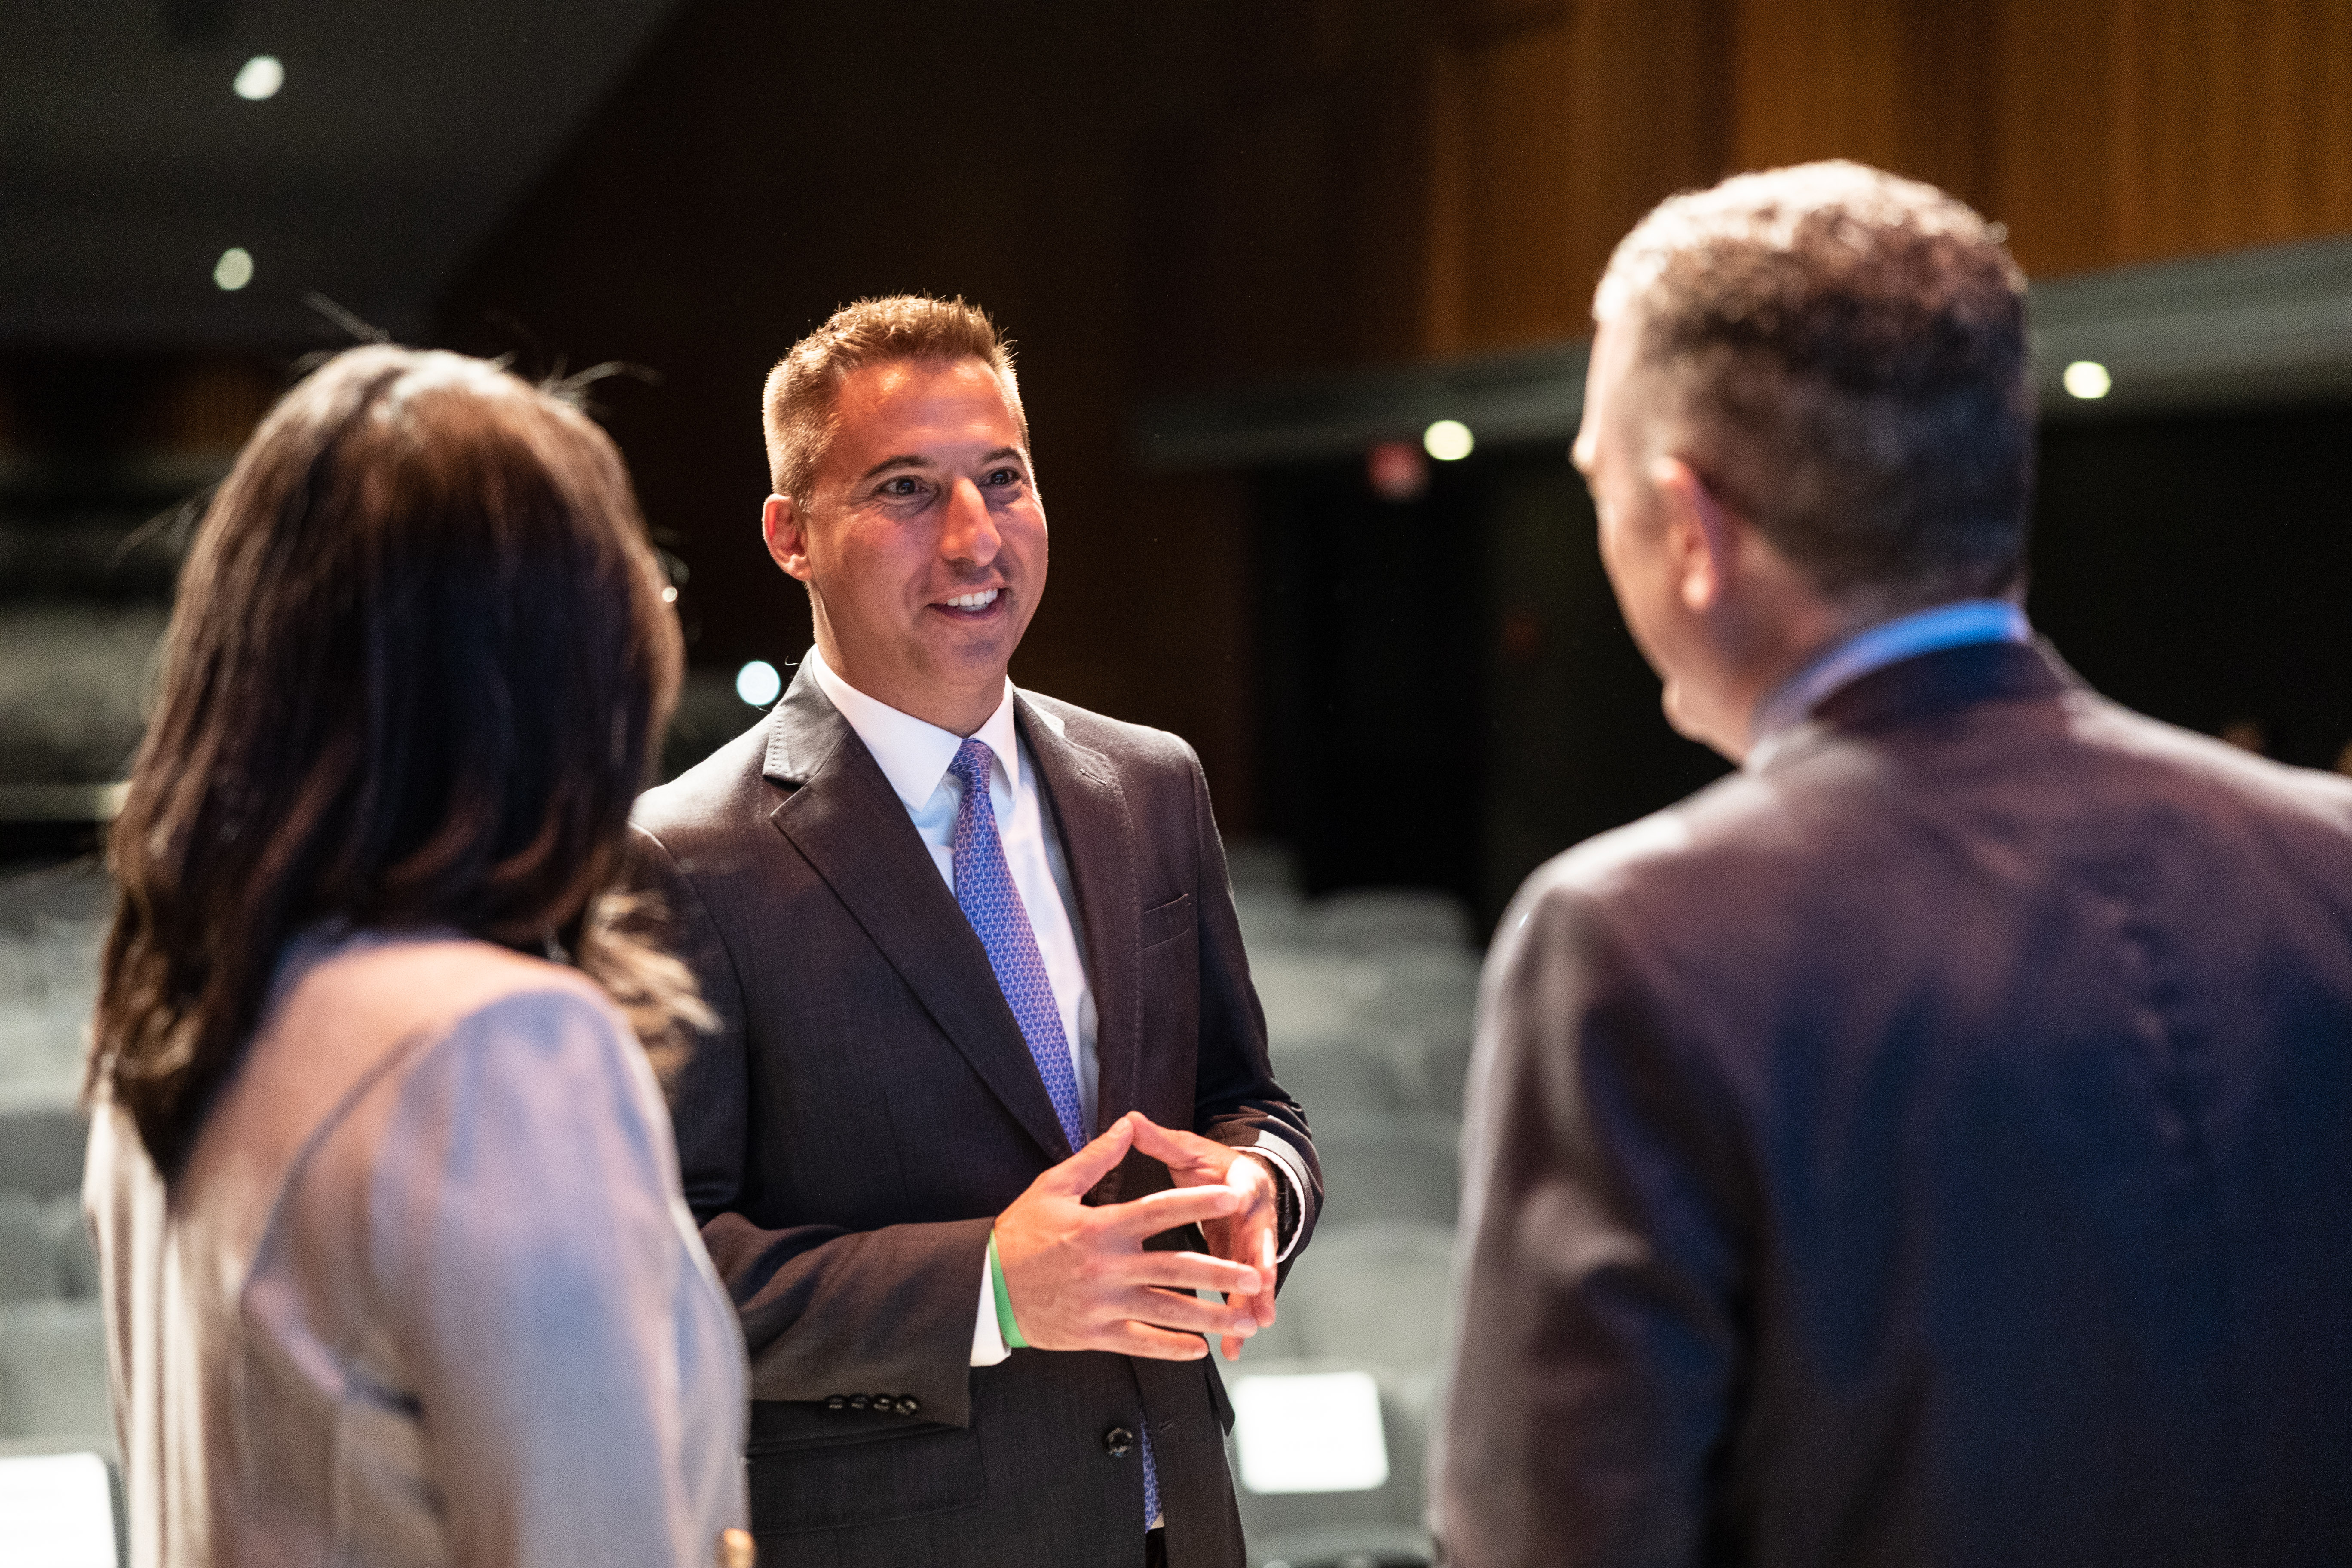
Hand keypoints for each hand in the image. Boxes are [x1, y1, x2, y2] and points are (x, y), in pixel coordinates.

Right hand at [993, 1112, 1266, 1360]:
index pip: (1162, 1210)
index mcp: (1102, 1227)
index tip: (1235, 1197)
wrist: (985, 1287)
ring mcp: (1104, 1304)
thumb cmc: (1019, 1233)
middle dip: (1222, 1273)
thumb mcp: (1053, 1187)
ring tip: (1242, 1321)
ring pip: (1168, 1312)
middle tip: (1255, 1275)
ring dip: (1210, 1317)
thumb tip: (1127, 1125)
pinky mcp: (1095, 1334)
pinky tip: (1200, 1349)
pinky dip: (1173, 1348)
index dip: (1201, 1202)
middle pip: (1177, 1268)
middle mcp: (1108, 1267)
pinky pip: (1142, 1344)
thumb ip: (1095, 1158)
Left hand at [1126, 1115, 1279, 1360]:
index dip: (1247, 1213)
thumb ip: (1161, 1141)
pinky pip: (1243, 1294)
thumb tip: (1130, 1120)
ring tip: (1247, 1331)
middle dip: (1260, 1270)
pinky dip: (1237, 1317)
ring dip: (1251, 1303)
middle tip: (1257, 1292)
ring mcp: (1251, 1243)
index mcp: (1239, 1181)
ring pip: (1255, 1276)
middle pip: (1259, 1244)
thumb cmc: (1210, 1165)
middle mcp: (1251, 1214)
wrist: (1240, 1179)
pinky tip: (1231, 1346)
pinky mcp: (1244, 1264)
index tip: (1246, 1229)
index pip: (1245, 1196)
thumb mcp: (1188, 1149)